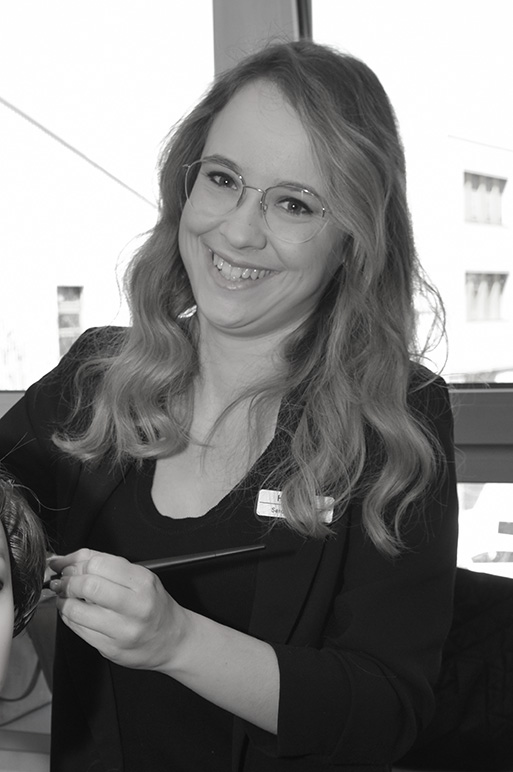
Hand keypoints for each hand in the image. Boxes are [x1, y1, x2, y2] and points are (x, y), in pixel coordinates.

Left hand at [48, 549, 187, 670]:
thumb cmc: (154, 605)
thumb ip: (107, 565)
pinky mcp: (111, 648)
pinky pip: (78, 630)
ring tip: (65, 598)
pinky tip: (73, 613)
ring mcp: (123, 630)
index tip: (67, 565)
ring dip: (64, 601)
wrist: (173, 639)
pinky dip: (69, 618)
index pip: (99, 564)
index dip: (75, 563)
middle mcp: (136, 606)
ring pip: (77, 611)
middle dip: (67, 582)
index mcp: (143, 582)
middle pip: (88, 585)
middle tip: (63, 582)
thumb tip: (69, 560)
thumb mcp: (139, 577)